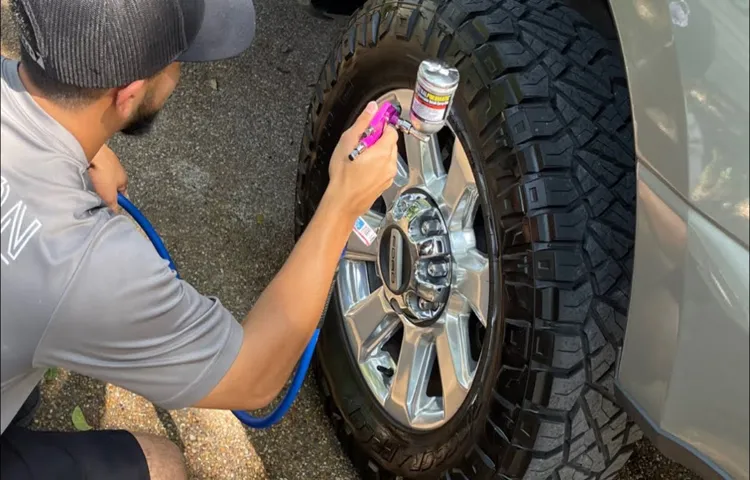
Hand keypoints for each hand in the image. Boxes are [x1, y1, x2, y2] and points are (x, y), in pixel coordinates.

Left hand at [89, 144, 127, 211]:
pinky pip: (89, 168)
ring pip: (99, 177)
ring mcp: (105, 162)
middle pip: (110, 186)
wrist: (91, 151)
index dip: (115, 202)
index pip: (122, 196)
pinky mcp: (93, 155)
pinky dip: (86, 172)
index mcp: (124, 180)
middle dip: (101, 192)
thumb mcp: (109, 195)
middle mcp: (117, 170)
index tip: (108, 208)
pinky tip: (81, 175)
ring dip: (93, 181)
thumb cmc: (102, 170)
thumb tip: (114, 214)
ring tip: (85, 185)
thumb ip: (113, 205)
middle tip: (93, 198)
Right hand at [326, 101, 398, 218]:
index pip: (392, 130)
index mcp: (383, 152)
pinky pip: (385, 168)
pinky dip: (378, 164)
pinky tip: (363, 168)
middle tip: (361, 142)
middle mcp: (390, 164)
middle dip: (378, 139)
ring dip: (378, 152)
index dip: (381, 125)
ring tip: (360, 156)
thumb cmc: (343, 177)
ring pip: (389, 155)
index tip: (372, 124)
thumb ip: (363, 123)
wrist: (343, 202)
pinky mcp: (385, 184)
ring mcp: (389, 175)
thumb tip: (372, 108)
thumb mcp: (347, 142)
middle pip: (391, 143)